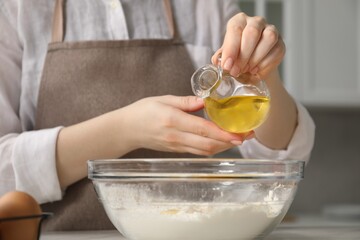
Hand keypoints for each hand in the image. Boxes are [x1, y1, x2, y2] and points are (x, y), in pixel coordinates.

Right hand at [120, 95, 250, 155]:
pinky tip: (222, 142)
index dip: (224, 133)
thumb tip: (206, 101)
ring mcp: (177, 146)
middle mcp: (177, 137)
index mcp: (174, 121)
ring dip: (224, 146)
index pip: (204, 130)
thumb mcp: (163, 99)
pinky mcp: (177, 150)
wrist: (127, 130)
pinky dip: (213, 148)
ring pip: (206, 151)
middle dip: (230, 141)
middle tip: (247, 135)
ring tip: (239, 138)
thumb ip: (186, 101)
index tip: (241, 133)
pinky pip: (199, 152)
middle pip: (209, 145)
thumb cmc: (143, 111)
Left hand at [211, 12, 284, 79]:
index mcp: (239, 21)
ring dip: (256, 58)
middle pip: (252, 32)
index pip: (235, 29)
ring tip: (247, 70)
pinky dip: (265, 64)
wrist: (252, 68)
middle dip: (243, 55)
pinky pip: (276, 51)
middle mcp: (255, 22)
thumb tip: (220, 62)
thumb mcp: (226, 57)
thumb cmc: (237, 59)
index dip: (231, 49)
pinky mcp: (280, 43)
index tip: (228, 65)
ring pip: (268, 39)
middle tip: (237, 71)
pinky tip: (256, 70)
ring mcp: (271, 30)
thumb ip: (222, 59)